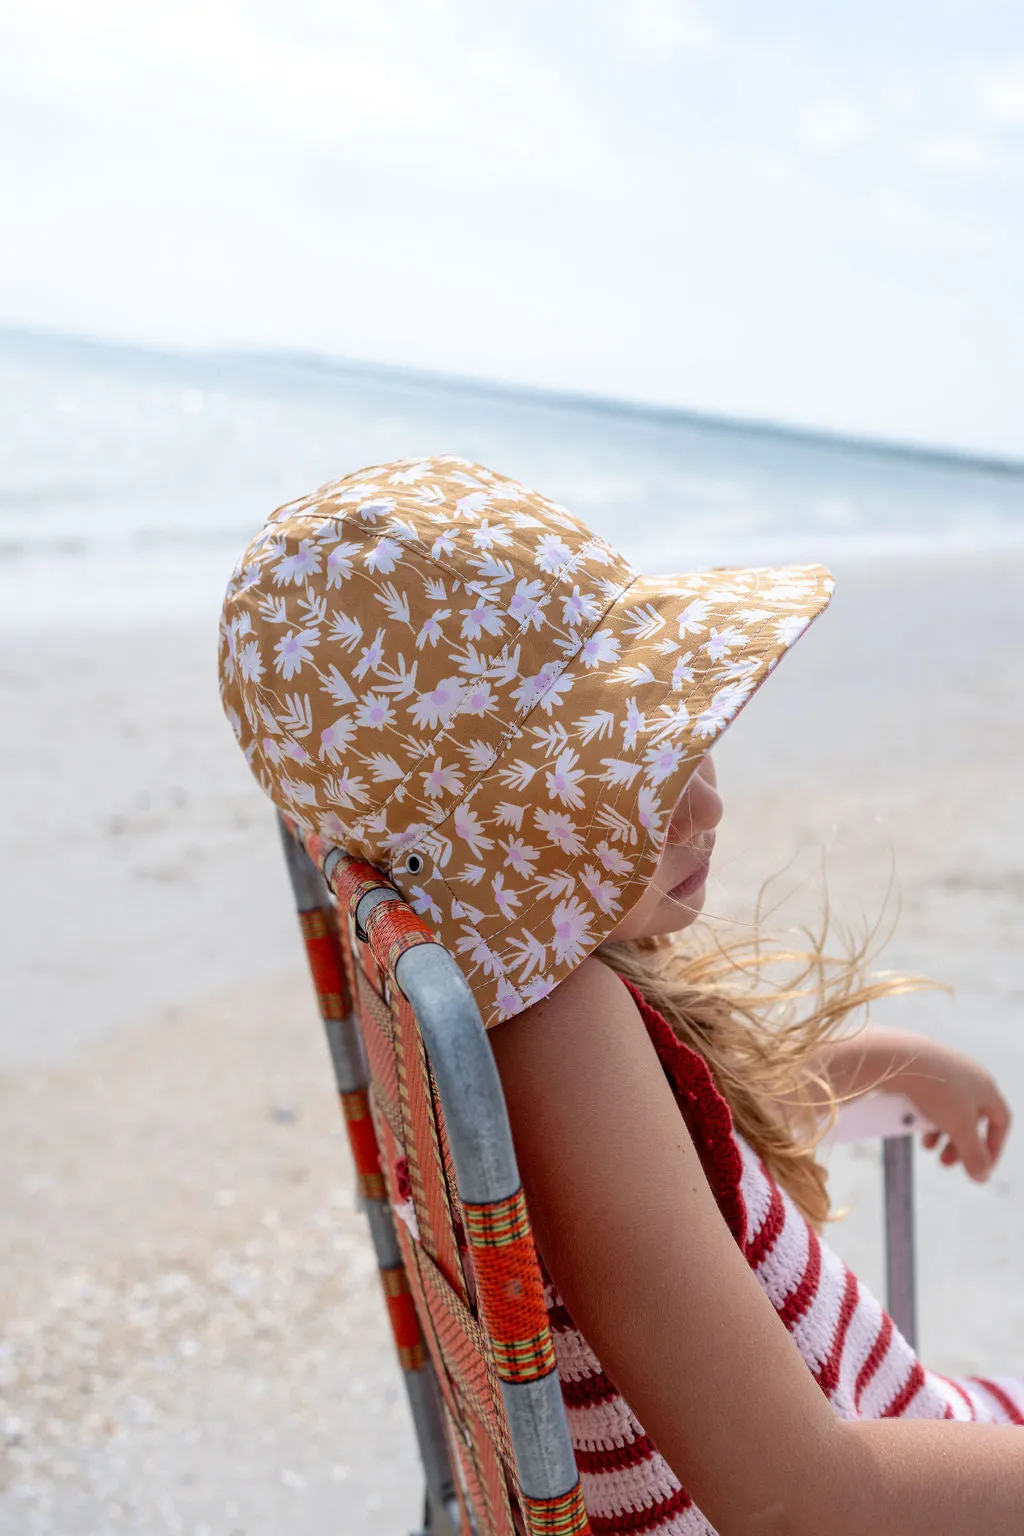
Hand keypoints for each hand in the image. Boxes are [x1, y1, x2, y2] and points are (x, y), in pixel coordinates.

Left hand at [893, 1039, 1011, 1182]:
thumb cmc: (937, 1089)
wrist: (900, 1059)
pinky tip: (913, 1126)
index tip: (980, 1164)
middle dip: (960, 1144)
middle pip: (972, 1118)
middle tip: (945, 1162)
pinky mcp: (923, 1069)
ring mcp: (945, 1071)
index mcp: (986, 1087)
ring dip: (941, 1132)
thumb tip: (982, 1176)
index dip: (993, 1146)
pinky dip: (925, 1116)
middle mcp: (969, 1077)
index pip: (1001, 1121)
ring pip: (949, 1110)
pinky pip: (930, 1098)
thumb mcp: (960, 1128)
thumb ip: (973, 1154)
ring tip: (927, 1146)